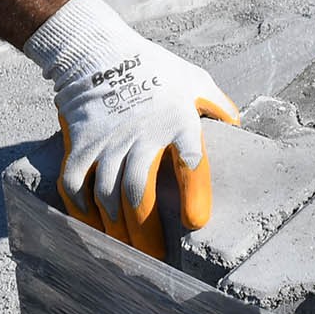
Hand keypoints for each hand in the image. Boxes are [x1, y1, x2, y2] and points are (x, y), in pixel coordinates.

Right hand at [23, 0, 238, 257]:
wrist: (97, 52)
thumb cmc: (154, 69)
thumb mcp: (195, 80)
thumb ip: (219, 106)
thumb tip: (238, 128)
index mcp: (177, 120)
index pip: (191, 160)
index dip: (194, 193)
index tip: (196, 222)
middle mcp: (142, 134)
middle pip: (140, 194)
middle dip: (146, 233)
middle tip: (154, 261)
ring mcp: (108, 141)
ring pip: (108, 197)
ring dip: (116, 230)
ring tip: (126, 254)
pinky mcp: (80, 144)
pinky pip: (76, 186)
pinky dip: (82, 212)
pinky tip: (92, 228)